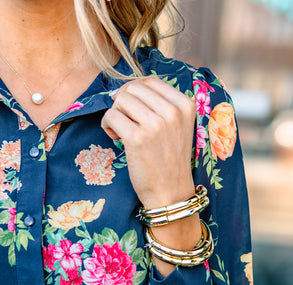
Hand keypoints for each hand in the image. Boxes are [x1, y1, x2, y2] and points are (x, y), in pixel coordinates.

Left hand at [101, 77, 201, 275]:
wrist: (170, 194)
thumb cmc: (169, 162)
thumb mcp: (176, 128)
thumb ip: (161, 106)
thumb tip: (127, 88)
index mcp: (184, 104)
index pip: (150, 81)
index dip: (135, 94)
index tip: (133, 112)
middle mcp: (172, 111)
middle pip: (133, 88)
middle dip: (122, 103)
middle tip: (124, 123)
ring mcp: (155, 124)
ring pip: (120, 99)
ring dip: (114, 113)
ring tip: (119, 131)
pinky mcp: (137, 138)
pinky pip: (111, 116)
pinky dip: (107, 125)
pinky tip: (115, 138)